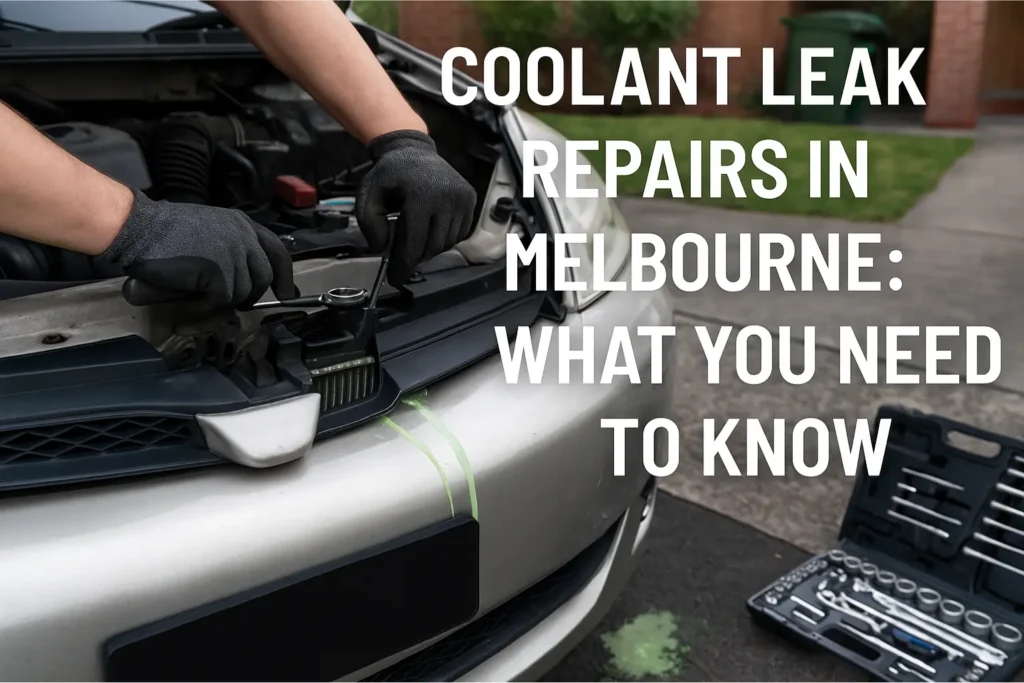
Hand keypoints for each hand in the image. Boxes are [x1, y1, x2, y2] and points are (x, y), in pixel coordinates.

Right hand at [100, 189, 295, 308]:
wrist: (138, 227)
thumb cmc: (163, 231)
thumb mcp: (208, 231)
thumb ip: (231, 248)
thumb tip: (249, 282)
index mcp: (241, 224)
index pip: (276, 250)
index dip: (284, 275)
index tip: (287, 292)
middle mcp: (243, 236)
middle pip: (263, 276)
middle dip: (251, 294)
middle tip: (233, 302)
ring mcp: (233, 254)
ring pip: (242, 291)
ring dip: (221, 298)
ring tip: (198, 293)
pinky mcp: (220, 272)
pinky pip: (221, 300)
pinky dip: (204, 304)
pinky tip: (188, 295)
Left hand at [356, 130, 476, 283]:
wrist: (412, 150)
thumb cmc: (390, 173)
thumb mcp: (368, 195)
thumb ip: (370, 224)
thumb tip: (382, 250)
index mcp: (421, 194)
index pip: (415, 243)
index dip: (403, 265)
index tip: (395, 278)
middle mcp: (447, 196)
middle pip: (432, 247)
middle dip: (415, 257)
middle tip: (401, 258)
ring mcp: (462, 198)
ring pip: (447, 243)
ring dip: (430, 248)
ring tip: (415, 236)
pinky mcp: (470, 199)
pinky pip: (459, 233)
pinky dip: (444, 237)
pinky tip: (430, 227)